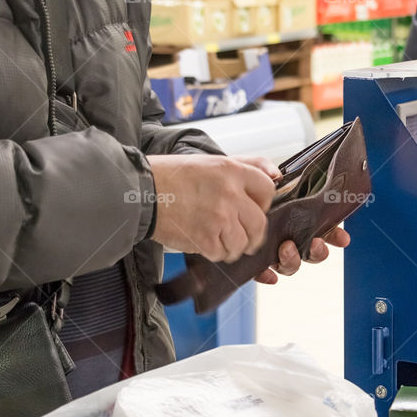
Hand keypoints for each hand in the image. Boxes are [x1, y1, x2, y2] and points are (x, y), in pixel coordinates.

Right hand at [148, 154, 274, 261]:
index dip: (262, 203)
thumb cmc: (170, 176)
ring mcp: (219, 218)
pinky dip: (214, 252)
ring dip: (232, 246)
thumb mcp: (210, 162)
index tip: (254, 208)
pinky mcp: (205, 238)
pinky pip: (221, 254)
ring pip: (242, 243)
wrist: (140, 193)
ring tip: (218, 238)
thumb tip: (276, 173)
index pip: (267, 189)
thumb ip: (246, 166)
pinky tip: (202, 241)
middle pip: (259, 223)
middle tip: (242, 235)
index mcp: (231, 171)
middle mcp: (229, 194)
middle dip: (252, 233)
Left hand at [230, 155, 351, 282]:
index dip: (334, 234)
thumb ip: (261, 168)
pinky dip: (267, 276)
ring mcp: (269, 250)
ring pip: (290, 264)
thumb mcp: (245, 170)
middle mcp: (285, 235)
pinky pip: (262, 274)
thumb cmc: (230, 186)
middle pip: (310, 250)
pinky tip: (268, 274)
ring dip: (294, 260)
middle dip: (317, 251)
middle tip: (314, 243)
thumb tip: (276, 175)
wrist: (202, 197)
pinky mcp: (250, 262)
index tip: (342, 238)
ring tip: (285, 248)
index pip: (320, 226)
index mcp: (292, 215)